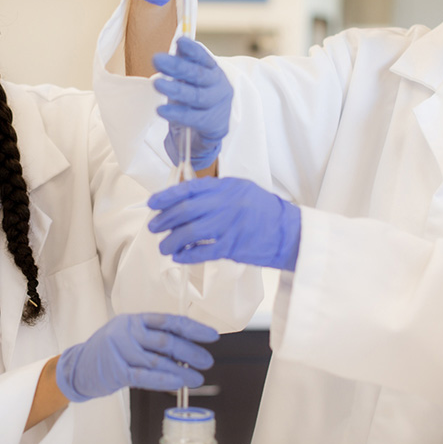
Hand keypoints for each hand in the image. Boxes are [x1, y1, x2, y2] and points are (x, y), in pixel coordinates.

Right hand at [55, 313, 216, 402]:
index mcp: (135, 319)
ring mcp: (121, 350)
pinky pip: (145, 376)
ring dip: (182, 371)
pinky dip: (164, 380)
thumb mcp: (129, 336)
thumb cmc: (109, 351)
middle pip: (166, 340)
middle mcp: (128, 331)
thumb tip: (187, 351)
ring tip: (197, 379)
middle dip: (191, 351)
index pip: (169, 321)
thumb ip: (153, 340)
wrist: (77, 367)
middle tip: (207, 361)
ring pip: (158, 361)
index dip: (192, 328)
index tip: (211, 335)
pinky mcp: (116, 371)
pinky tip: (178, 383)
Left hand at [148, 177, 301, 270]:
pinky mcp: (233, 246)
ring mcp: (229, 226)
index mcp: (226, 187)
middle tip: (154, 227)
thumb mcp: (241, 190)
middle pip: (185, 210)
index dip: (167, 196)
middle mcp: (226, 204)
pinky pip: (202, 251)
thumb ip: (215, 192)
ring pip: (190, 232)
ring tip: (164, 245)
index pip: (189, 188)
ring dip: (171, 240)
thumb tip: (184, 198)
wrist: (289, 232)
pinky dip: (187, 255)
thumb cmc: (264, 211)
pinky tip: (179, 256)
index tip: (153, 203)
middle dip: (164, 220)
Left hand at [153, 37, 232, 170]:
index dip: (193, 50)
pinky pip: (192, 118)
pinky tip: (161, 110)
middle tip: (157, 59)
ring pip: (196, 96)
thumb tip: (177, 44)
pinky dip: (176, 113)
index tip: (180, 41)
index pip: (204, 58)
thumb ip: (185, 65)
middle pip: (198, 75)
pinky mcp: (212, 124)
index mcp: (214, 71)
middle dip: (177, 66)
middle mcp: (218, 86)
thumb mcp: (192, 81)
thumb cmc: (198, 101)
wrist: (212, 131)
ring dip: (175, 89)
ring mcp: (217, 106)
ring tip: (157, 84)